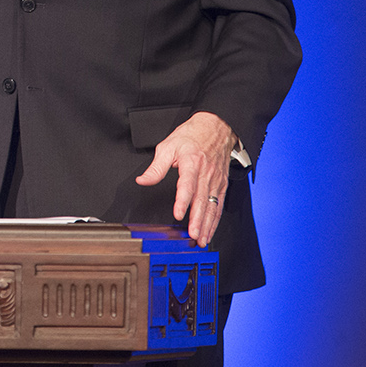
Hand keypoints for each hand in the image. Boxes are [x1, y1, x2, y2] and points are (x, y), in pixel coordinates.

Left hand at [134, 111, 235, 247]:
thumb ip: (156, 166)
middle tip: (194, 235)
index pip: (187, 185)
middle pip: (202, 200)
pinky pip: (219, 205)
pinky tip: (210, 230)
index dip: (182, 201)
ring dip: (208, 225)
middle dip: (198, 220)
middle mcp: (206, 173)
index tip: (177, 214)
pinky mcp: (222, 185)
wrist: (217, 127)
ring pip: (212, 206)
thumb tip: (143, 180)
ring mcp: (216, 180)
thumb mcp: (168, 145)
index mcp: (191, 163)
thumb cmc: (192, 136)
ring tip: (202, 239)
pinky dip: (215, 220)